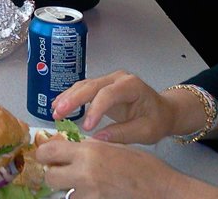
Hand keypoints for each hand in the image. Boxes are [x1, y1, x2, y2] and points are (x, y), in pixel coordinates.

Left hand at [36, 139, 217, 198]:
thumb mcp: (111, 146)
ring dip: (68, 187)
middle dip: (53, 173)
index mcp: (87, 153)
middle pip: (50, 177)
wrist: (162, 189)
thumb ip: (86, 147)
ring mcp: (90, 195)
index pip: (48, 152)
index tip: (46, 154)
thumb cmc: (141, 165)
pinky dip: (82, 196)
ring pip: (64, 193)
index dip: (43, 153)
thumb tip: (66, 147)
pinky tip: (94, 191)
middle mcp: (84, 174)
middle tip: (62, 169)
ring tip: (83, 181)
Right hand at [50, 71, 178, 144]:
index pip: (108, 94)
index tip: (86, 127)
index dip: (95, 109)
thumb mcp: (146, 131)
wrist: (163, 111)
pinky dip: (70, 97)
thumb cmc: (157, 120)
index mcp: (131, 86)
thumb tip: (97, 139)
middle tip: (58, 113)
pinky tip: (58, 105)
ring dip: (67, 97)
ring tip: (54, 111)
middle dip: (73, 99)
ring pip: (83, 85)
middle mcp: (117, 78)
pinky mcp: (101, 85)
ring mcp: (108, 79)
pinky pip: (83, 89)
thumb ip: (123, 134)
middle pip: (91, 86)